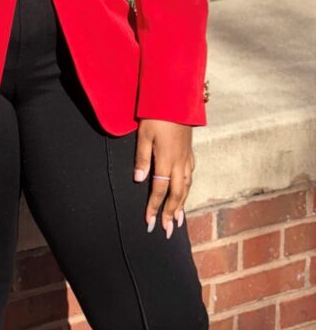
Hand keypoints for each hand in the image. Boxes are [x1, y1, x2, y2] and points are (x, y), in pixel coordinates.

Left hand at [133, 118, 195, 238]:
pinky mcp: (190, 151)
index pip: (159, 190)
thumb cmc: (156, 115)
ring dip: (182, 204)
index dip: (154, 207)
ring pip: (187, 187)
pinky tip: (185, 191)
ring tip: (179, 219)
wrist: (176, 98)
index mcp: (167, 160)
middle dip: (172, 213)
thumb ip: (141, 158)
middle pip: (177, 194)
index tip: (150, 223)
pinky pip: (190, 176)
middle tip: (168, 231)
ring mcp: (187, 158)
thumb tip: (139, 179)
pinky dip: (187, 188)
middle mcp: (180, 163)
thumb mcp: (144, 134)